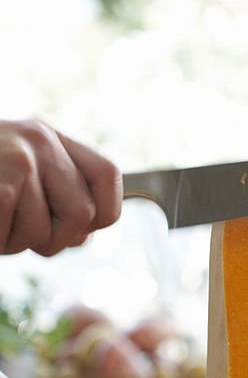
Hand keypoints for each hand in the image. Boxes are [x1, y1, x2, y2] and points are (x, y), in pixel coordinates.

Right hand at [0, 118, 121, 255]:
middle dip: (55, 238)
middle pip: (84, 214)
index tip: (82, 229)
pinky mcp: (0, 188)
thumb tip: (85, 235)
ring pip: (47, 234)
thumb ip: (58, 195)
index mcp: (47, 134)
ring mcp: (20, 160)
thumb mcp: (16, 171)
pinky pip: (16, 240)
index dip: (107, 211)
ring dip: (17, 243)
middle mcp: (39, 140)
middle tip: (18, 228)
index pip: (107, 174)